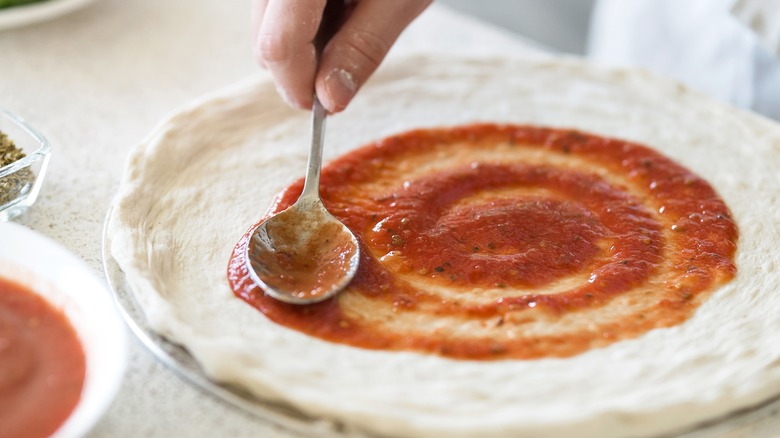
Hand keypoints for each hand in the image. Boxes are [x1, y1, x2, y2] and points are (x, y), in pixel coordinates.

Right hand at [252, 0, 431, 112]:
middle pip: (264, 37)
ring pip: (264, 24)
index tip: (322, 107)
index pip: (278, 44)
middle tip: (341, 71)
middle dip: (300, 68)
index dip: (298, 85)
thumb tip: (330, 99)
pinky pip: (274, 6)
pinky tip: (336, 8)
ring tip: (348, 24)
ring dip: (301, 45)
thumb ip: (363, 47)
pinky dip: (301, 22)